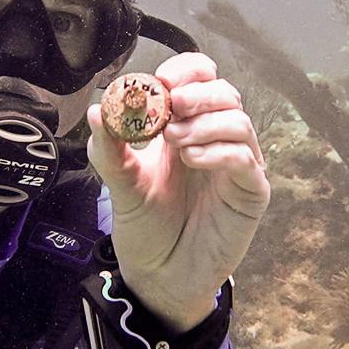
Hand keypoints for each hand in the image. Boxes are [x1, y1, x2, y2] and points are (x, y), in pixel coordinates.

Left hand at [87, 53, 269, 331]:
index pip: (199, 78)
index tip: (161, 82)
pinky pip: (246, 158)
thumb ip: (110, 149)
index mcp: (186, 126)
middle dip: (196, 94)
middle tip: (170, 107)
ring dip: (205, 122)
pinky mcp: (251, 192)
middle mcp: (216, 140)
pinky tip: (192, 159)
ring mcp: (237, 165)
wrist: (159, 277)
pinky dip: (219, 150)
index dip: (185, 72)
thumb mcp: (121, 184)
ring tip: (174, 141)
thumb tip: (97, 110)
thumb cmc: (145, 228)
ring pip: (238, 121)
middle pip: (224, 92)